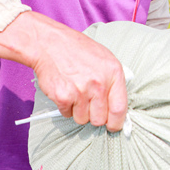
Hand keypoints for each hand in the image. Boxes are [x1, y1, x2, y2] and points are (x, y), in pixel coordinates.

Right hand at [0, 11, 127, 130]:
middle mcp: (99, 84)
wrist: (49, 43)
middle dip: (94, 116)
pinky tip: (65, 90)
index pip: (120, 109)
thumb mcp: (105, 58)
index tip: (113, 126)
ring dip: (78, 111)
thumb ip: (114, 81)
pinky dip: (65, 107)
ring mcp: (81, 91)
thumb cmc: (78, 50)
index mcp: (114, 73)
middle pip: (100, 120)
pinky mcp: (63, 97)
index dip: (117, 123)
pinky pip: (67, 114)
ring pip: (82, 119)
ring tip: (75, 92)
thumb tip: (119, 107)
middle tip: (88, 104)